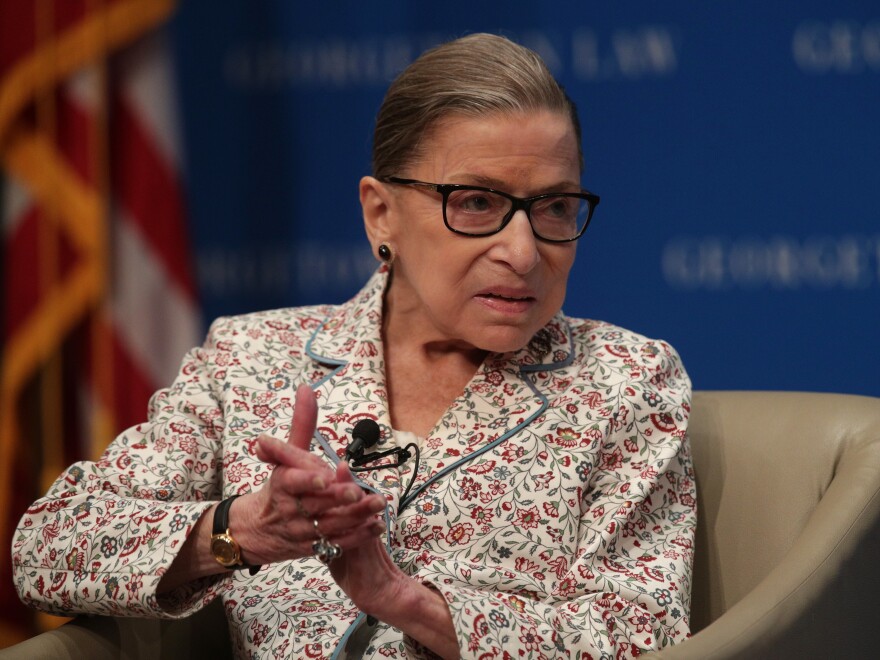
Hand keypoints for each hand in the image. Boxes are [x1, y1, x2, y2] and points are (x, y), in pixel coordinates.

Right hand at [239, 385, 385, 564]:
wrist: (258, 529)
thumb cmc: (279, 485)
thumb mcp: (286, 455)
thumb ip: (302, 424)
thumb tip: (306, 388)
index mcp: (282, 485)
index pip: (292, 483)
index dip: (308, 481)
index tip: (324, 477)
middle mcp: (291, 509)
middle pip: (317, 504)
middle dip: (340, 499)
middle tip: (361, 491)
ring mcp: (302, 531)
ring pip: (331, 525)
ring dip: (356, 517)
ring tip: (378, 505)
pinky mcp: (314, 548)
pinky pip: (337, 544)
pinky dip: (357, 537)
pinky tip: (376, 526)